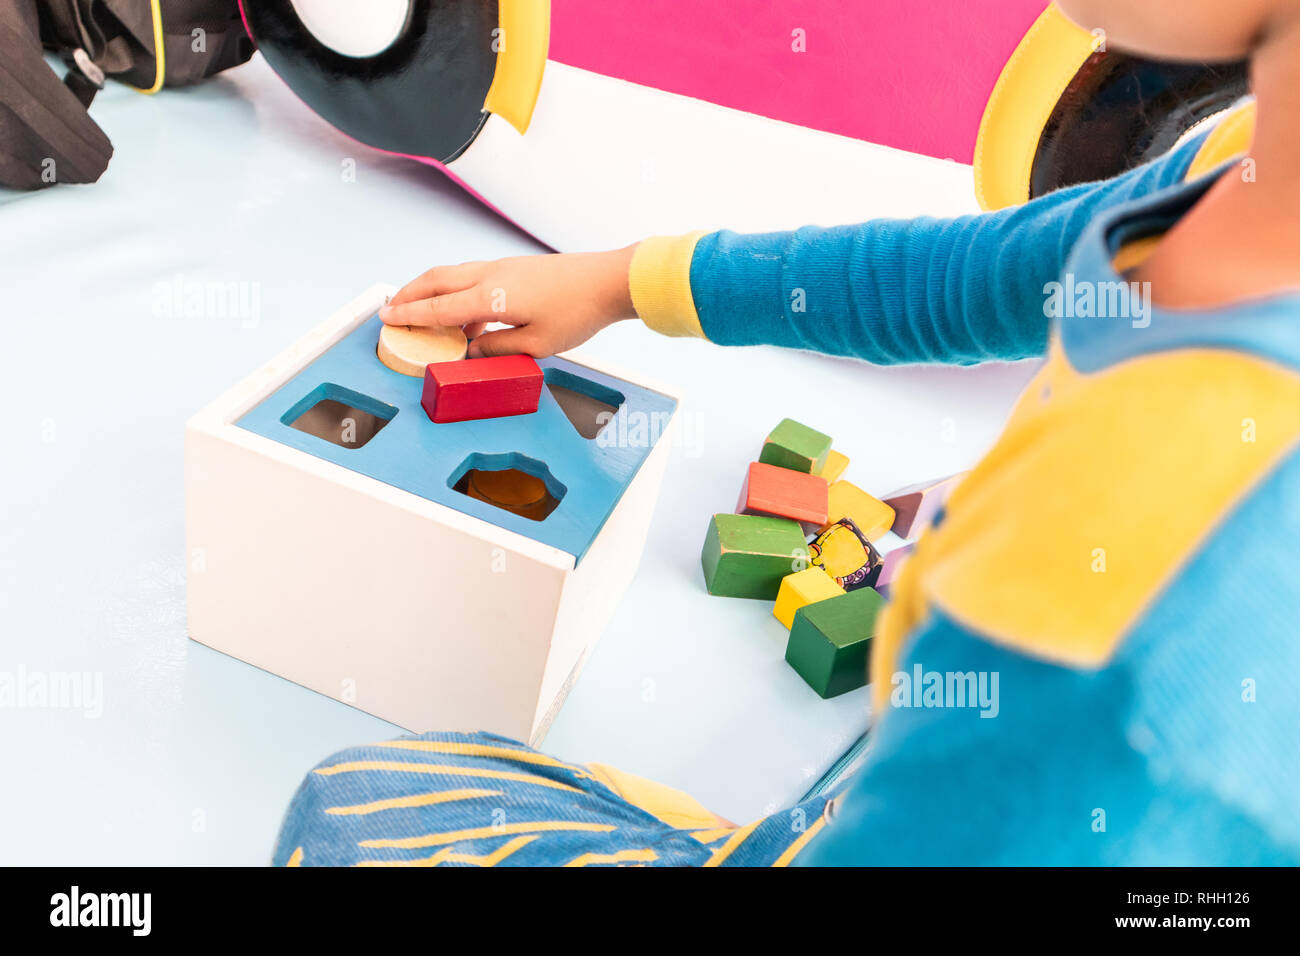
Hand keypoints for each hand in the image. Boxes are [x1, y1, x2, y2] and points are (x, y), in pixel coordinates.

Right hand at [380, 246, 637, 357]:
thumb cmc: (577, 313)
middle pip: (437, 280)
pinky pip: (473, 277)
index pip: (438, 307)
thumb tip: (471, 349)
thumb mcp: (536, 345)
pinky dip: (457, 292)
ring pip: (454, 275)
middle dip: (410, 294)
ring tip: (421, 312)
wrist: (608, 281)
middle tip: (390, 308)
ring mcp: (503, 268)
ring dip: (432, 290)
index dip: (409, 315)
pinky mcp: (515, 269)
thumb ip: (497, 349)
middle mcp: (490, 276)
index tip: (385, 318)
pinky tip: (466, 318)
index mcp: (490, 296)